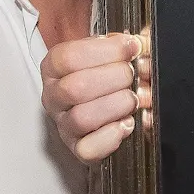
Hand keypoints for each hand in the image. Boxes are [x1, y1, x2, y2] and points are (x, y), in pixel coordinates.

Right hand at [42, 32, 149, 162]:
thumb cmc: (105, 73)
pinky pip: (88, 149)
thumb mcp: (109, 51)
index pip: (69, 57)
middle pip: (75, 87)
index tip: (131, 47)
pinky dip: (112, 137)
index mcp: (55, 67)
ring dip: (116, 105)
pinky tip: (126, 123)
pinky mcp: (78, 148)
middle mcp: (54, 96)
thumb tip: (139, 44)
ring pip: (82, 118)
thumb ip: (122, 44)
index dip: (106, 51)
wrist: (106, 101)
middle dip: (115, 78)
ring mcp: (64, 124)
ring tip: (132, 99)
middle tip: (132, 75)